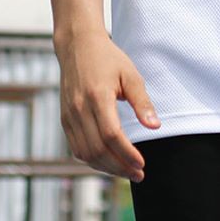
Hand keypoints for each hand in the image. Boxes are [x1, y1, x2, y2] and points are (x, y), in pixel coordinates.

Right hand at [54, 28, 160, 182]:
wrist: (78, 46)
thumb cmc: (108, 58)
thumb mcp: (130, 75)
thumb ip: (142, 102)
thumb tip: (155, 127)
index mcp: (97, 96)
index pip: (111, 135)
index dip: (126, 154)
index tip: (142, 164)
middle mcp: (79, 109)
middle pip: (97, 150)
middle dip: (119, 167)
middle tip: (138, 174)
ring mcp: (69, 116)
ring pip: (85, 154)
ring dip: (106, 167)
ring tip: (126, 171)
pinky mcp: (64, 119)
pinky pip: (77, 148)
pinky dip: (92, 159)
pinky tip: (109, 160)